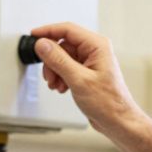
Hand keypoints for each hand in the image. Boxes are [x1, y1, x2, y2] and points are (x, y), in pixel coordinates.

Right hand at [30, 22, 145, 135]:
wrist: (117, 121)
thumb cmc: (108, 102)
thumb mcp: (78, 80)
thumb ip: (58, 60)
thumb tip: (42, 45)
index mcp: (97, 46)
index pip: (67, 30)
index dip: (48, 31)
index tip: (34, 35)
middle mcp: (95, 51)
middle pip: (63, 46)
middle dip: (52, 61)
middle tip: (48, 75)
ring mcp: (91, 62)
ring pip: (63, 58)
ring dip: (55, 71)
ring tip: (56, 85)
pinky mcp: (87, 73)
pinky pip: (67, 68)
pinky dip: (61, 76)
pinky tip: (62, 87)